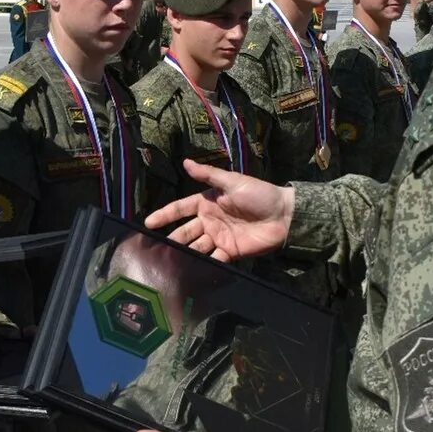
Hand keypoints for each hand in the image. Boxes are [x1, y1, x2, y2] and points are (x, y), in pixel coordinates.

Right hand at [144, 160, 293, 261]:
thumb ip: (208, 174)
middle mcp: (209, 221)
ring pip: (196, 247)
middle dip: (171, 239)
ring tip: (170, 261)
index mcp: (207, 203)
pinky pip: (213, 259)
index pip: (180, 209)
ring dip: (184, 253)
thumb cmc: (259, 194)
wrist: (284, 215)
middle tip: (156, 249)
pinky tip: (191, 269)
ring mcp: (219, 238)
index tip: (148, 223)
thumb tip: (185, 162)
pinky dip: (203, 264)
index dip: (164, 215)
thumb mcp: (232, 181)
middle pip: (185, 231)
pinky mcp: (230, 252)